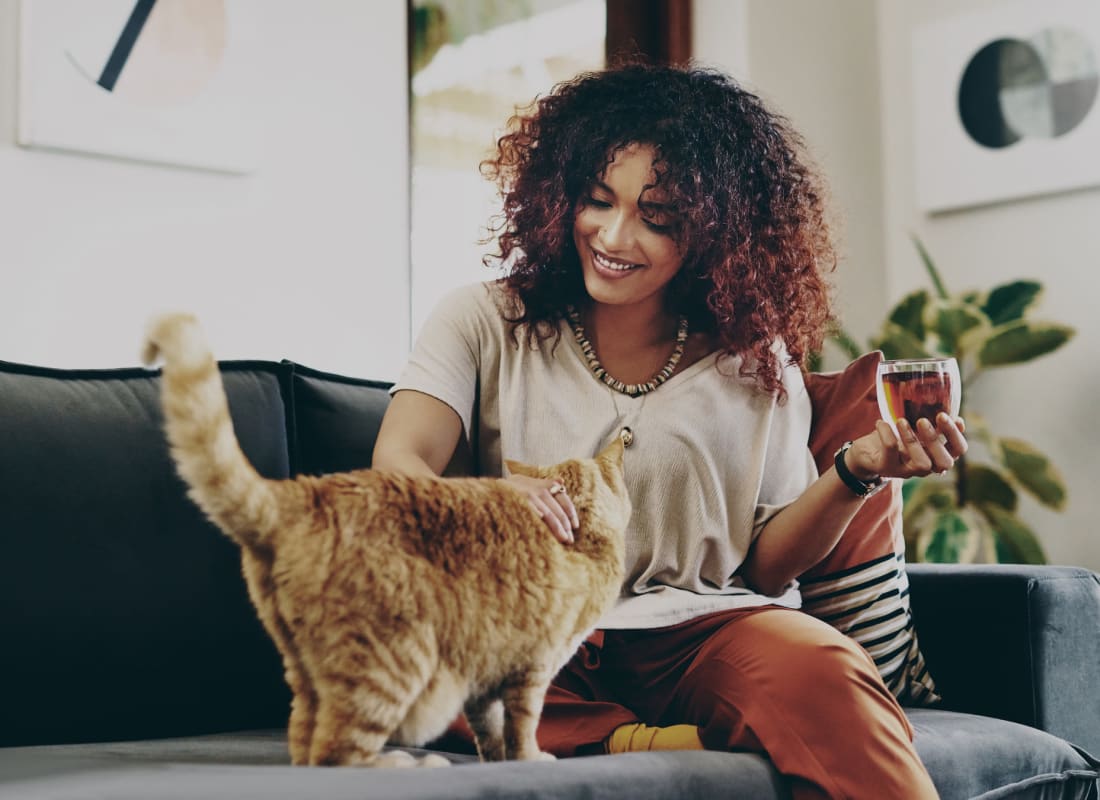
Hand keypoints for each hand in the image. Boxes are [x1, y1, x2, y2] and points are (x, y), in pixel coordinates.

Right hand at [503, 474, 578, 543]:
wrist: (490, 489)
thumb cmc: (512, 488)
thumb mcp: (528, 481)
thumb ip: (545, 483)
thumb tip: (561, 481)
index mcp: (543, 485)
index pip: (563, 500)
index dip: (571, 514)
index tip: (575, 527)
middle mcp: (538, 490)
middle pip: (557, 511)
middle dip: (565, 527)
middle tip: (570, 540)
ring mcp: (529, 497)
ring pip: (549, 516)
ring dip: (558, 529)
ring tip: (564, 540)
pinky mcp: (521, 504)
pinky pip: (535, 517)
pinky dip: (542, 526)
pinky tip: (547, 536)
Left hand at [846, 413, 967, 481]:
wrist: (864, 453)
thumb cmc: (894, 436)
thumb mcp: (913, 427)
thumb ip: (929, 421)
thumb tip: (943, 399)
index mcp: (935, 454)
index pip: (958, 450)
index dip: (958, 435)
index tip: (955, 417)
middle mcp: (925, 466)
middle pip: (945, 462)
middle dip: (937, 440)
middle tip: (923, 420)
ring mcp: (907, 470)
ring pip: (921, 463)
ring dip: (912, 439)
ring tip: (900, 421)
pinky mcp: (887, 467)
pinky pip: (891, 451)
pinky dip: (886, 433)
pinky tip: (880, 422)